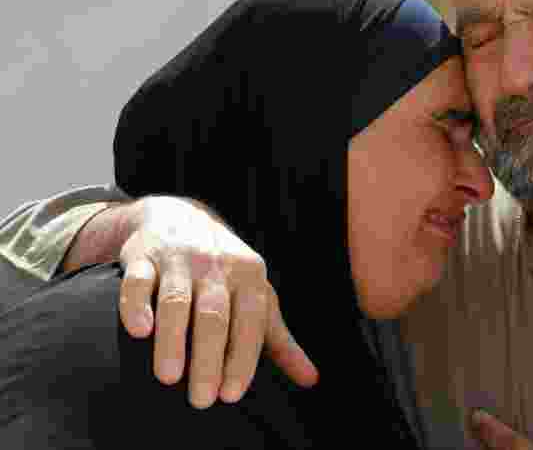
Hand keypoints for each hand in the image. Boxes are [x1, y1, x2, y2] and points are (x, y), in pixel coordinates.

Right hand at [116, 196, 317, 407]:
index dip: (242, 358)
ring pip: (175, 301)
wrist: (179, 218)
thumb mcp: (257, 298)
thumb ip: (279, 340)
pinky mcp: (141, 257)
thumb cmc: (226, 273)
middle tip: (201, 399)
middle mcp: (216, 264)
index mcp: (249, 275)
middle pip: (213, 316)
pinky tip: (138, 332)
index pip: (250, 320)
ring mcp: (178, 259)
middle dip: (208, 359)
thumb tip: (310, 379)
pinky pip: (136, 282)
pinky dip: (136, 306)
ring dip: (172, 340)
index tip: (230, 395)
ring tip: (169, 378)